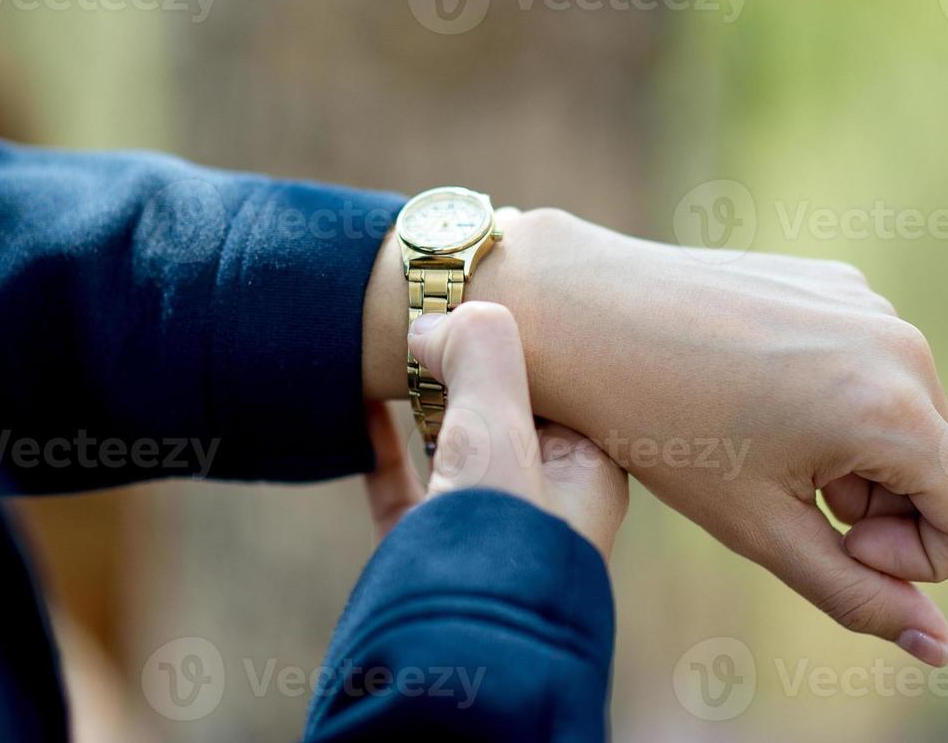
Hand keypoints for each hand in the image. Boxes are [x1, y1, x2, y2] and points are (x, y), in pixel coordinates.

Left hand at [363, 210, 947, 665]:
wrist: (582, 310)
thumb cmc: (659, 425)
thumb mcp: (761, 528)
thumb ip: (857, 595)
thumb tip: (938, 646)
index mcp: (895, 407)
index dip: (921, 560)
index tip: (838, 540)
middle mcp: (902, 343)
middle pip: (946, 469)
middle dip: (880, 506)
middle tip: (782, 492)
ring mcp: (870, 302)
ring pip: (910, 419)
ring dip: (856, 454)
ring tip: (760, 440)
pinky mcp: (838, 279)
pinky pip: (873, 365)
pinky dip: (835, 399)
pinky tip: (752, 393)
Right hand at [363, 301, 628, 561]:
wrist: (447, 663)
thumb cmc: (495, 544)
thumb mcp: (497, 429)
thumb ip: (480, 353)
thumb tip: (433, 320)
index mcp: (588, 471)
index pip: (568, 378)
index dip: (530, 329)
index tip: (487, 283)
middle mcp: (544, 499)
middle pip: (508, 402)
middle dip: (470, 356)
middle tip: (431, 304)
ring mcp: (483, 526)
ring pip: (453, 436)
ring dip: (425, 392)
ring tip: (394, 337)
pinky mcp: (424, 551)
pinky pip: (404, 479)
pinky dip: (383, 440)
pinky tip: (359, 401)